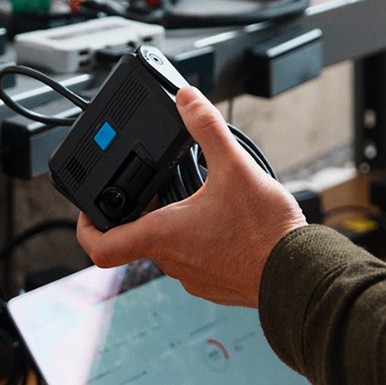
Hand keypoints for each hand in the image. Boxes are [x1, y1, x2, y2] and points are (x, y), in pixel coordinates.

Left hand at [76, 86, 306, 306]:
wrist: (300, 273)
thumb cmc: (266, 232)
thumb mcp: (235, 167)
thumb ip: (207, 128)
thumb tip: (186, 99)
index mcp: (163, 235)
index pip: (101, 246)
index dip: (85, 226)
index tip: (89, 209)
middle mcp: (172, 262)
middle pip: (138, 237)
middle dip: (145, 209)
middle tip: (160, 186)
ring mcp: (193, 277)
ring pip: (168, 248)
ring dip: (174, 224)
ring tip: (198, 199)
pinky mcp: (215, 285)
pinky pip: (194, 261)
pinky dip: (199, 241)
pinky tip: (224, 223)